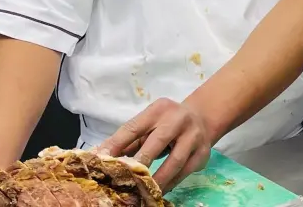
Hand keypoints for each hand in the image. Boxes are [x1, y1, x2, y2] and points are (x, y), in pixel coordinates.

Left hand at [97, 98, 214, 191]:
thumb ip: (126, 140)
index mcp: (158, 110)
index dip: (118, 143)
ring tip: (144, 192)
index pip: (134, 126)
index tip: (102, 159)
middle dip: (142, 160)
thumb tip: (99, 155)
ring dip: (159, 178)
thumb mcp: (148, 125)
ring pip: (176, 160)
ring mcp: (194, 136)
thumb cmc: (165, 124)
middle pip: (159, 140)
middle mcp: (178, 119)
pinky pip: (185, 172)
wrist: (201, 118)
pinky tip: (159, 191)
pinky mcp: (203, 153)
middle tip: (127, 178)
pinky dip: (171, 183)